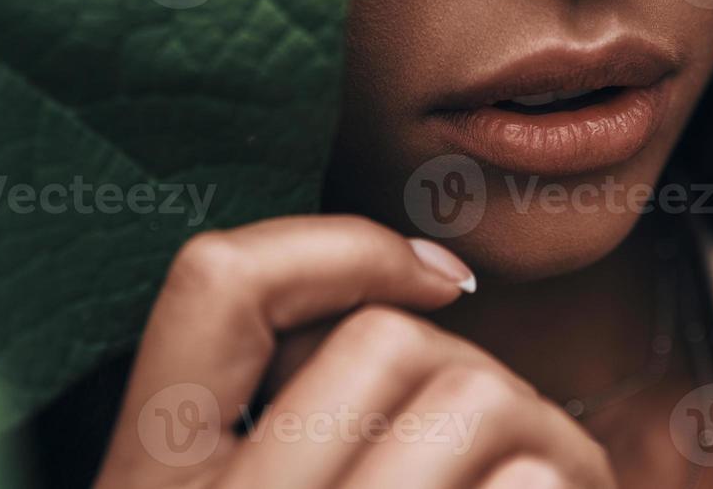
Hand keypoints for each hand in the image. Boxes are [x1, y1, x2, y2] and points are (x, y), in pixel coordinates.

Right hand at [93, 215, 616, 488]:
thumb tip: (389, 301)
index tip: (439, 276)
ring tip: (552, 482)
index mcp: (146, 486)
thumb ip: (278, 415)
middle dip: (472, 373)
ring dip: (540, 430)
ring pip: (468, 396)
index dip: (333, 247)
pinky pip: (527, 479)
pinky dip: (566, 480)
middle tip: (516, 438)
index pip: (215, 282)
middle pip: (381, 341)